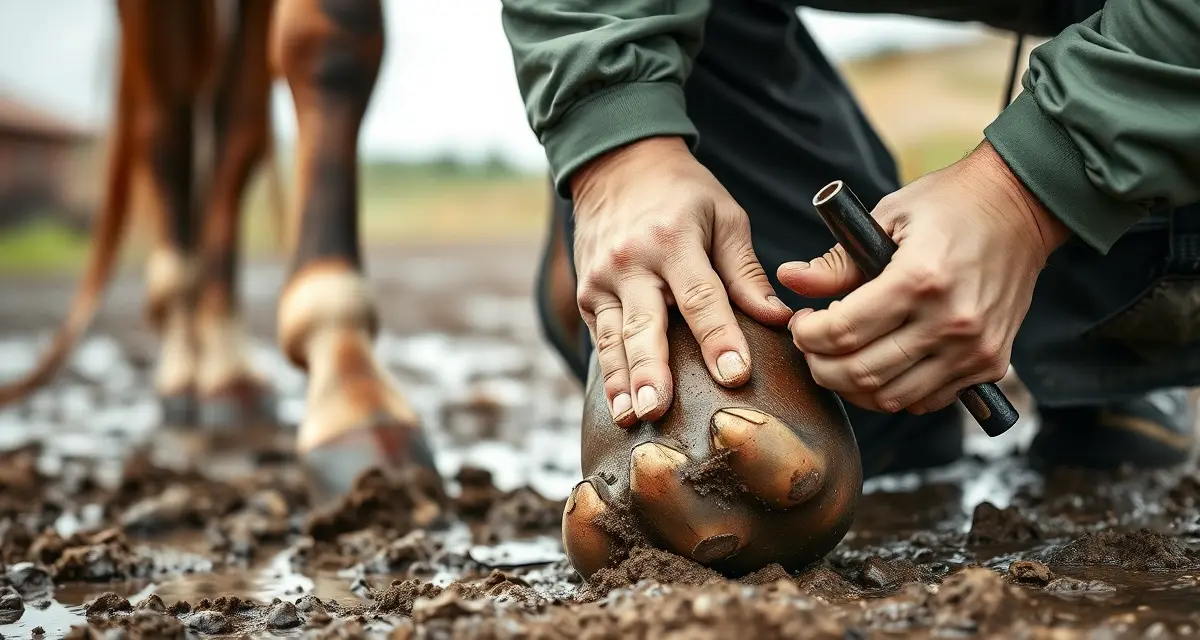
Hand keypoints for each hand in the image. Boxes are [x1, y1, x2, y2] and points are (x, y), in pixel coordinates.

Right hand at [571, 136, 792, 425]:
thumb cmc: (682, 193)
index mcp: (673, 239)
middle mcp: (632, 261)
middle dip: (651, 369)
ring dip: (623, 381)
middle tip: (659, 407)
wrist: (616, 165)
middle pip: (644, 324)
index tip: (735, 374)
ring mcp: (602, 280)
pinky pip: (600, 339)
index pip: (700, 296)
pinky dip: (610, 374)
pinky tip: (621, 407)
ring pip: (613, 339)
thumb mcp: (724, 216)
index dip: (718, 337)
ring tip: (634, 417)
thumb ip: (746, 271)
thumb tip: (778, 318)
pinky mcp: (587, 295)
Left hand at [780, 141, 1070, 414]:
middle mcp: (950, 321)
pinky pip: (927, 400)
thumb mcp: (887, 217)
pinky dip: (894, 392)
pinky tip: (881, 364)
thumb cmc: (949, 206)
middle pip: (861, 373)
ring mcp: (975, 348)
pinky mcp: (991, 363)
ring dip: (853, 386)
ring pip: (892, 397)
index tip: (800, 323)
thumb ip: (837, 261)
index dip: (807, 335)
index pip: (842, 331)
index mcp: (919, 278)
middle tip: (811, 346)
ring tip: (840, 358)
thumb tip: (789, 280)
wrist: (1022, 207)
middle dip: (820, 366)